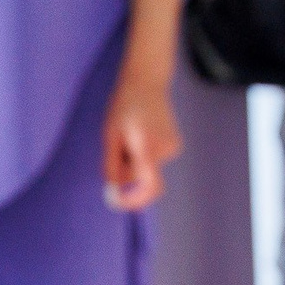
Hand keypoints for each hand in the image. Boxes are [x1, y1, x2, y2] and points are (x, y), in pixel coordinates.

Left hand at [103, 64, 180, 211]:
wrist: (147, 82)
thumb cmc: (124, 106)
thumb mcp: (110, 135)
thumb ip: (112, 164)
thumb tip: (115, 189)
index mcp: (147, 145)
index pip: (150, 185)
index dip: (135, 200)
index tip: (118, 202)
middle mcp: (165, 149)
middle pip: (141, 176)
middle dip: (126, 170)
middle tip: (117, 146)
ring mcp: (173, 148)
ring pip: (146, 168)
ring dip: (133, 159)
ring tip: (130, 133)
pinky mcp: (175, 146)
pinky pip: (153, 160)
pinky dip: (142, 154)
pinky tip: (141, 132)